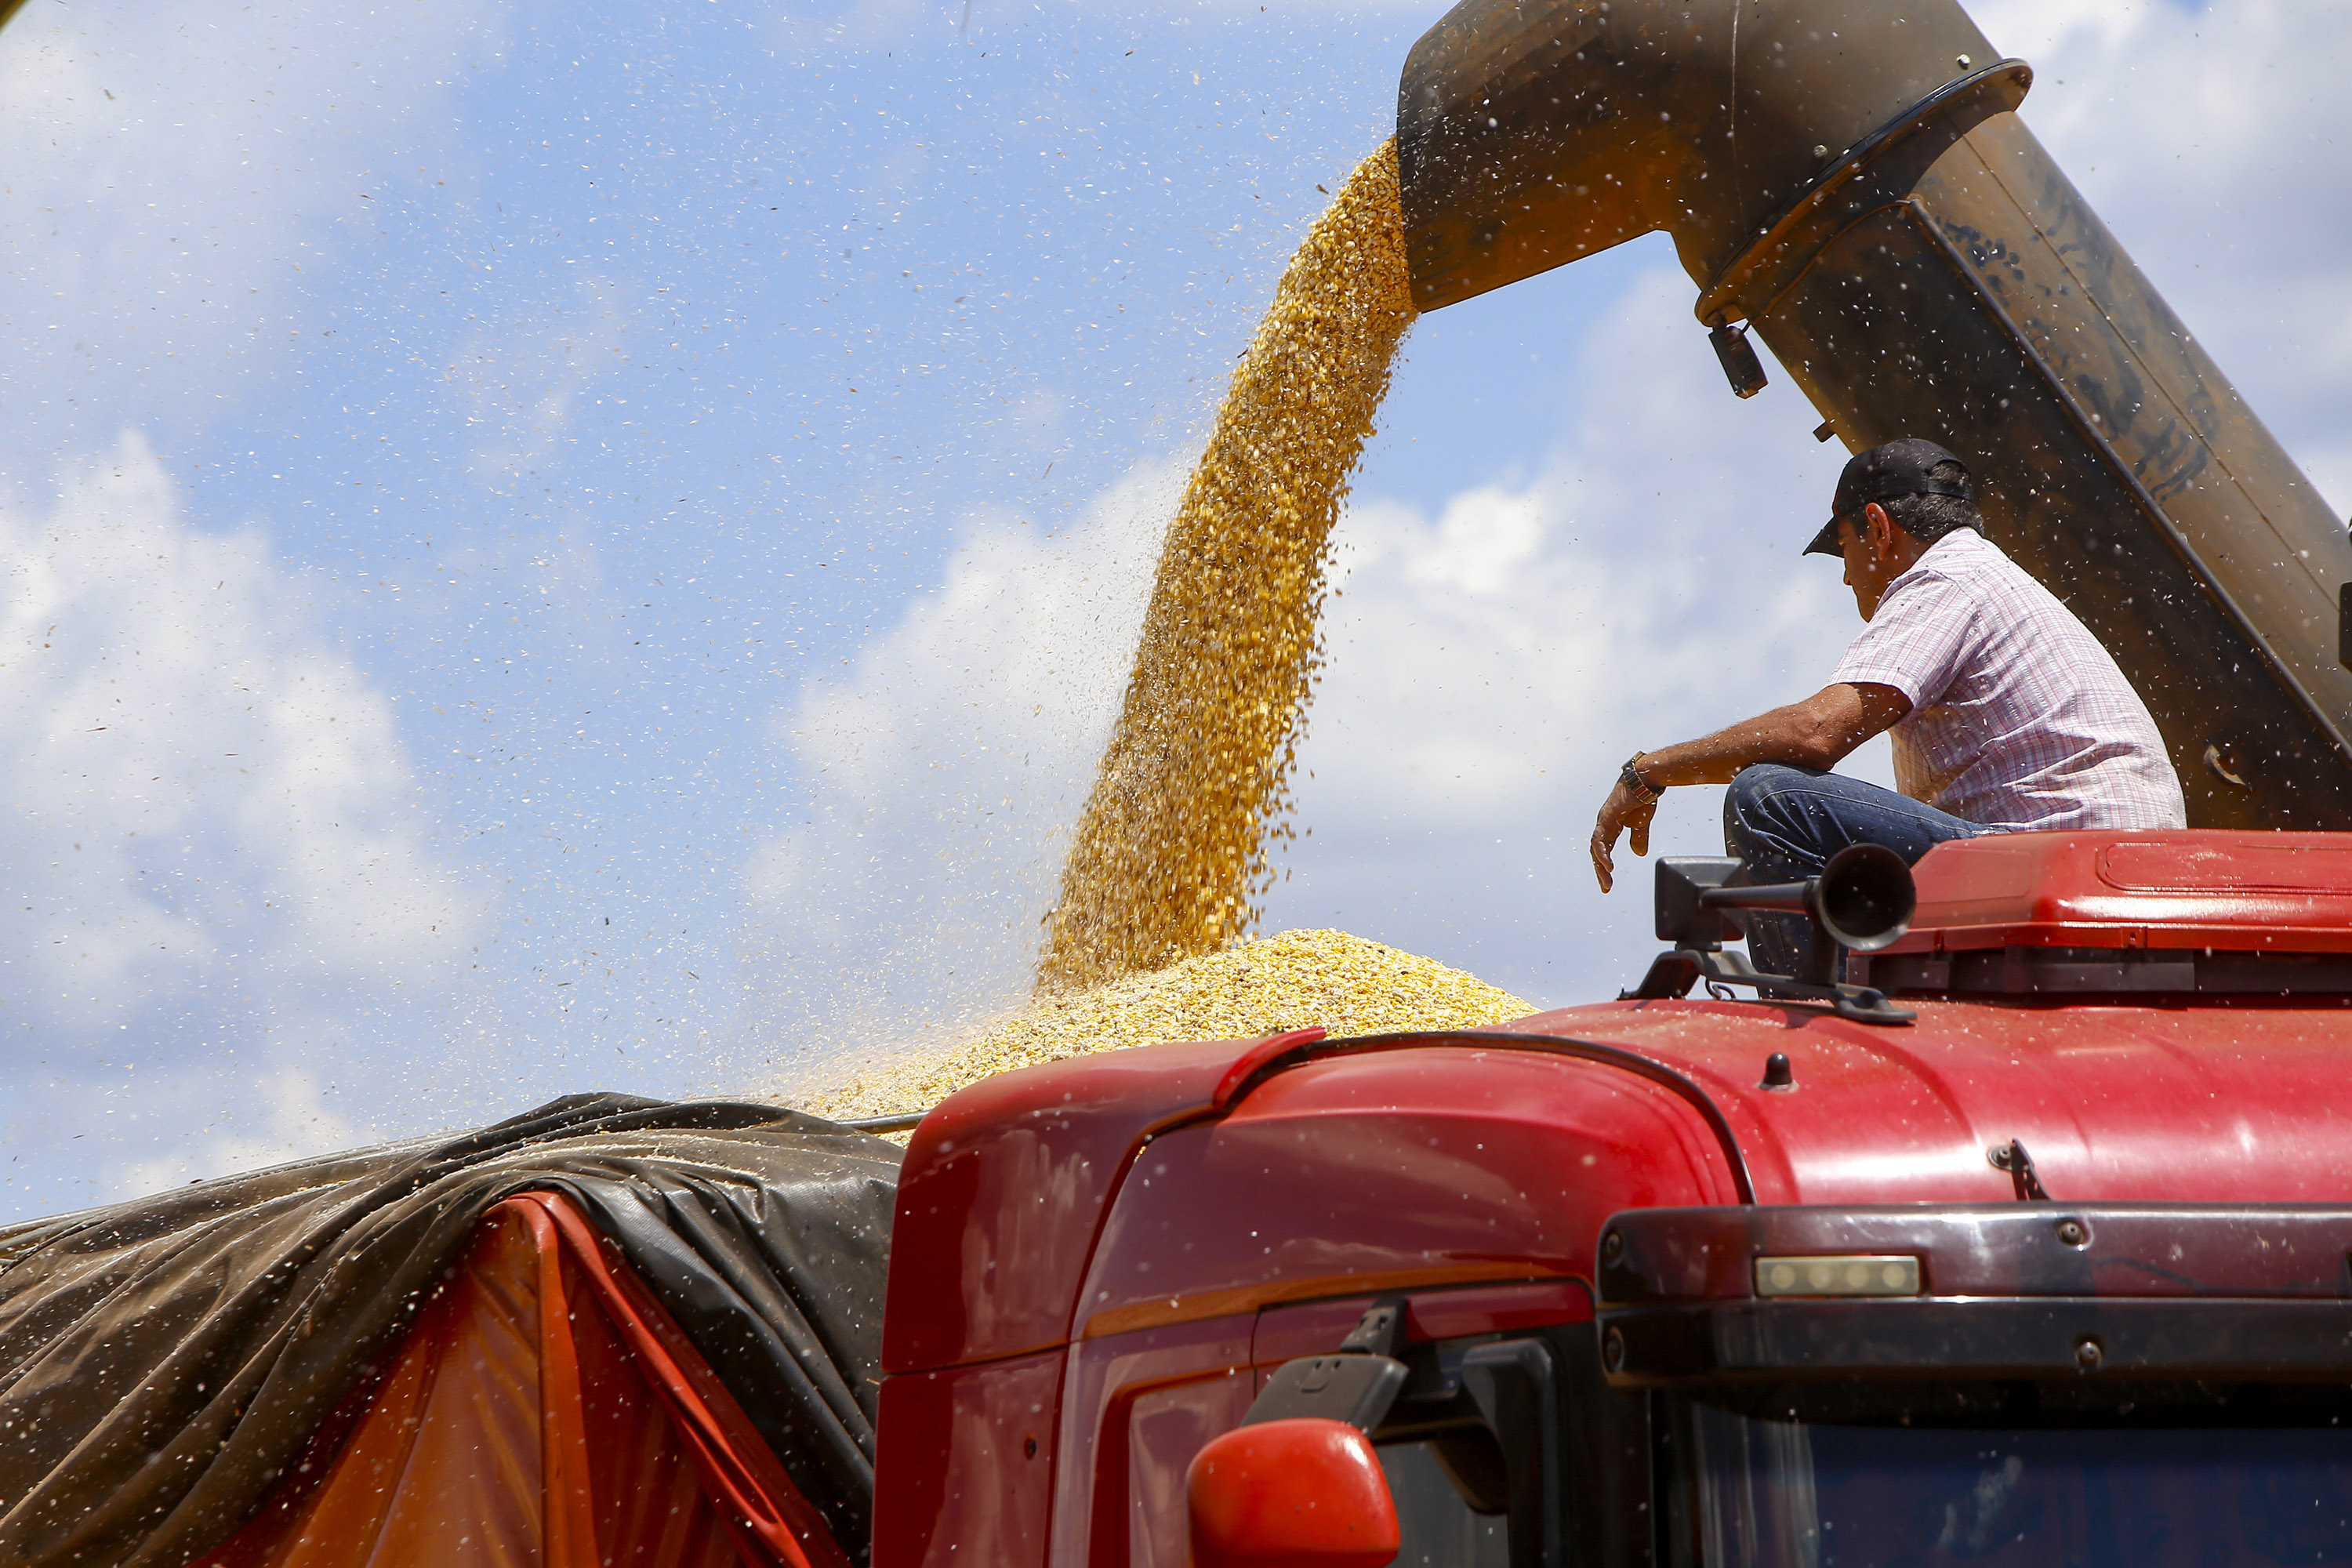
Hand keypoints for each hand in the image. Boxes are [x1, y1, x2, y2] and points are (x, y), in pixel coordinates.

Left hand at [1590, 779, 1655, 893]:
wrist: (1646, 780)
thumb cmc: (1643, 797)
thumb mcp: (1641, 823)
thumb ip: (1638, 838)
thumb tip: (1638, 854)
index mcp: (1611, 827)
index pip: (1604, 850)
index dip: (1604, 866)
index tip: (1608, 883)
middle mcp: (1604, 824)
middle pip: (1597, 852)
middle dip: (1600, 871)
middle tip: (1606, 887)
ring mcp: (1604, 820)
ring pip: (1596, 847)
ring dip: (1601, 865)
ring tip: (1606, 880)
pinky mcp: (1607, 816)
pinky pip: (1601, 838)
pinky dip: (1603, 853)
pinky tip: (1607, 865)